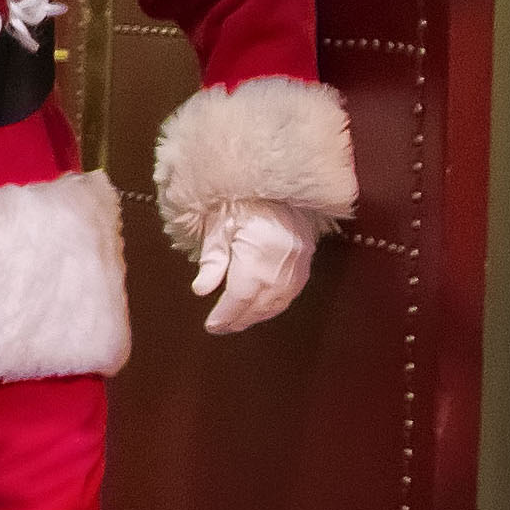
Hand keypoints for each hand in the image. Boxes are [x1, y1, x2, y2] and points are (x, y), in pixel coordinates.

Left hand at [192, 200, 321, 334]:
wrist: (277, 181)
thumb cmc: (242, 200)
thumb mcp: (218, 225)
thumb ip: (212, 260)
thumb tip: (201, 290)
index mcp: (258, 252)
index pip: (241, 295)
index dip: (226, 314)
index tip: (212, 325)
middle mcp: (282, 262)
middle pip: (260, 303)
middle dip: (240, 319)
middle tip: (221, 327)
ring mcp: (298, 262)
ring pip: (278, 301)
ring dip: (258, 315)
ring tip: (238, 322)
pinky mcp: (307, 259)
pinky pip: (292, 291)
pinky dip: (275, 304)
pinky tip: (262, 308)